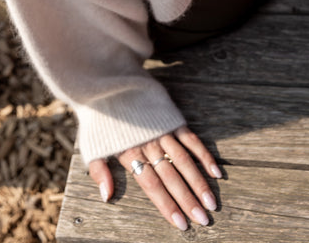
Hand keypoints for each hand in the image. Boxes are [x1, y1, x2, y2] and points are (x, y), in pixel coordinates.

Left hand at [88, 126, 221, 230]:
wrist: (108, 83)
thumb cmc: (100, 120)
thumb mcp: (92, 145)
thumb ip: (99, 172)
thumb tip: (107, 196)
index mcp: (130, 153)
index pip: (151, 184)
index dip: (167, 204)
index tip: (181, 224)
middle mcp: (148, 143)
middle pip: (170, 176)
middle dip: (188, 200)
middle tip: (203, 220)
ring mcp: (162, 130)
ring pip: (183, 159)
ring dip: (199, 182)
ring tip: (211, 203)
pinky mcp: (171, 118)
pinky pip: (190, 138)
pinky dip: (203, 155)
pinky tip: (216, 172)